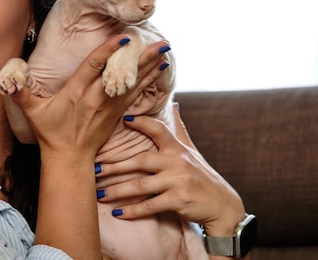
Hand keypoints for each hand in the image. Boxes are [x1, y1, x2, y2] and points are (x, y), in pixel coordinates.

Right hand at [8, 34, 170, 258]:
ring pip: (133, 82)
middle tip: (162, 41)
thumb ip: (20, 94)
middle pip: (121, 73)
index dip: (108, 51)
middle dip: (142, 57)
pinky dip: (149, 80)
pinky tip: (161, 68)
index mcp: (76, 93)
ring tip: (166, 49)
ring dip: (151, 66)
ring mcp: (109, 106)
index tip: (123, 37)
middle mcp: (96, 97)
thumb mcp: (33, 112)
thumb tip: (6, 82)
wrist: (69, 159)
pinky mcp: (117, 113)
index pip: (94, 67)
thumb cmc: (50, 132)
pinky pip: (136, 93)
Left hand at [95, 103, 245, 235]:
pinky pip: (149, 205)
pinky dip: (132, 210)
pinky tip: (117, 213)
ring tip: (99, 193)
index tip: (122, 118)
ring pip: (140, 185)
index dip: (141, 122)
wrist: (223, 205)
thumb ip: (180, 129)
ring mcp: (177, 181)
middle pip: (140, 160)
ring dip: (117, 190)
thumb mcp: (193, 150)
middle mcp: (177, 162)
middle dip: (115, 165)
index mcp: (177, 148)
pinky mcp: (178, 200)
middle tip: (94, 167)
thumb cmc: (203, 176)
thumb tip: (174, 105)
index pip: (158, 129)